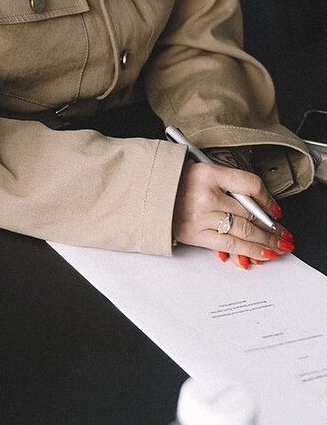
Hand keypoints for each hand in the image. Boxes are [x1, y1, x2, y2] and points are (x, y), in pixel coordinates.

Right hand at [172, 162, 293, 267]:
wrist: (141, 193)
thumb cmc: (169, 181)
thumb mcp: (197, 170)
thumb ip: (225, 184)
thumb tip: (254, 204)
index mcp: (208, 172)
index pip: (250, 184)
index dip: (267, 198)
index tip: (274, 209)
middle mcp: (207, 194)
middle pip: (251, 212)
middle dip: (272, 227)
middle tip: (284, 234)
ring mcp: (201, 216)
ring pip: (245, 231)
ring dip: (267, 241)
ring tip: (280, 247)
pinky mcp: (195, 234)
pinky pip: (230, 245)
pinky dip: (250, 251)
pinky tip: (263, 254)